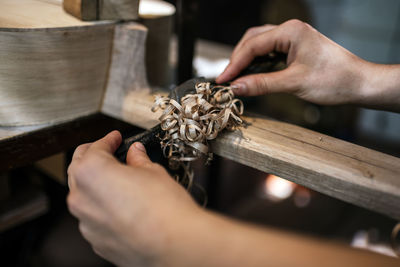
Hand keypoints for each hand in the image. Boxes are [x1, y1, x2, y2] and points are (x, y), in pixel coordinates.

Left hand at [67, 131, 201, 266]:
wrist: (175, 244)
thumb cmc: (164, 209)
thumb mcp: (152, 172)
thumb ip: (137, 160)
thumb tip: (135, 154)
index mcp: (91, 172)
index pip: (94, 148)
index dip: (108, 140)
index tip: (115, 138)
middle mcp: (81, 198)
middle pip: (79, 170)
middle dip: (93, 157)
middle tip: (110, 152)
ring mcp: (86, 223)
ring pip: (84, 196)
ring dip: (96, 185)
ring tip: (118, 180)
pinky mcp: (96, 241)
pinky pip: (94, 218)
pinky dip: (102, 208)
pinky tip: (122, 205)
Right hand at [217, 19, 369, 105]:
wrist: (359, 83)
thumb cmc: (333, 80)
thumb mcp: (293, 83)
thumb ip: (262, 84)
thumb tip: (236, 87)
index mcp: (290, 32)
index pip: (252, 46)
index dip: (234, 64)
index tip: (222, 80)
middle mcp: (290, 30)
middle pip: (253, 40)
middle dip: (238, 59)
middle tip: (227, 79)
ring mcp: (293, 38)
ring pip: (260, 44)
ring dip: (247, 60)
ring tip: (236, 77)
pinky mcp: (296, 48)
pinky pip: (270, 51)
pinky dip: (258, 62)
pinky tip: (252, 74)